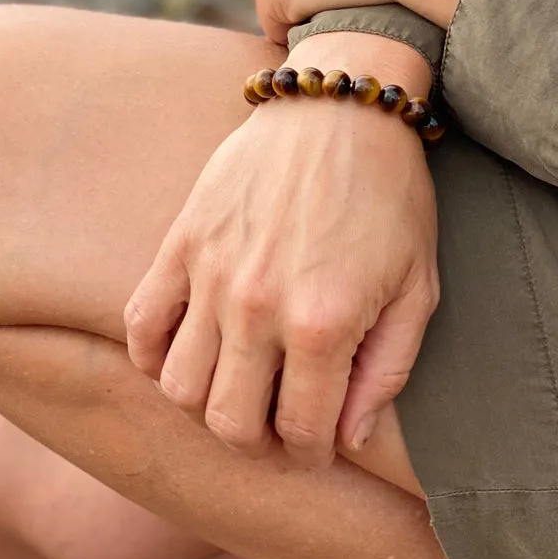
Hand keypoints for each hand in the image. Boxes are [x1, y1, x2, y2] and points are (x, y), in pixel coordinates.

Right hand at [123, 34, 438, 467]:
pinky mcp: (181, 243)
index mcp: (323, 324)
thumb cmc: (390, 197)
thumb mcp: (417, 287)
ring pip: (179, 387)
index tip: (318, 439)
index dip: (312, 450)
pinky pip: (140, 325)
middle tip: (277, 421)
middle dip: (257, 441)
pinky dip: (152, 356)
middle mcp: (258, 307)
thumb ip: (387, 370)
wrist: (341, 108)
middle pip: (229, 424)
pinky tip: (185, 354)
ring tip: (236, 386)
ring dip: (206, 404)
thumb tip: (351, 436)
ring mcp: (211, 274)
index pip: (300, 432)